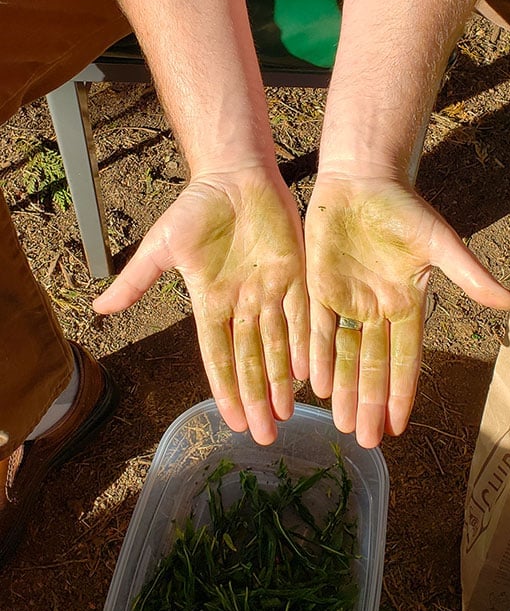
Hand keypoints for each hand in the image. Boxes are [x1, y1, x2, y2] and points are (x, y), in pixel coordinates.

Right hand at [93, 167, 308, 444]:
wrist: (234, 174)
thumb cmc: (197, 208)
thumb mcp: (163, 246)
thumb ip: (137, 280)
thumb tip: (97, 309)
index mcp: (211, 302)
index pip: (218, 356)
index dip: (226, 390)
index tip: (233, 424)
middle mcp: (243, 303)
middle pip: (252, 359)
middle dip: (258, 398)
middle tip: (267, 435)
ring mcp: (271, 290)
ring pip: (279, 344)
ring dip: (283, 380)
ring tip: (289, 415)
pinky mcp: (296, 273)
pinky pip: (303, 314)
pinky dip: (306, 342)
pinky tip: (311, 372)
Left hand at [305, 173, 509, 447]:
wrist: (362, 179)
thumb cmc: (404, 208)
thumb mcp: (439, 242)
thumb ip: (469, 274)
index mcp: (405, 303)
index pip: (404, 358)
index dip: (400, 392)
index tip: (397, 427)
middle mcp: (375, 309)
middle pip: (371, 365)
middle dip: (367, 402)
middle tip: (363, 440)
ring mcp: (346, 300)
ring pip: (343, 354)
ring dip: (341, 388)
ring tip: (338, 424)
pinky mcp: (318, 287)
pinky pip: (316, 328)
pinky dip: (314, 355)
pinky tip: (310, 384)